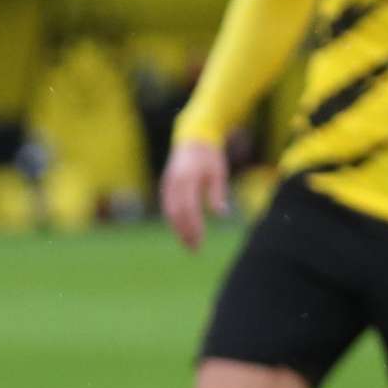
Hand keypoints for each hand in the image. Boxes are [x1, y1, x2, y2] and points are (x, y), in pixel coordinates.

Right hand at [160, 135, 230, 249]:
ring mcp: (168, 183)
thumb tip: (221, 214)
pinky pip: (167, 206)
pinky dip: (173, 220)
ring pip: (169, 211)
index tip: (200, 242)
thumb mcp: (218, 173)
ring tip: (188, 244)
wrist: (194, 138)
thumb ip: (217, 193)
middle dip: (184, 233)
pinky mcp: (166, 185)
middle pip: (176, 213)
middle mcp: (175, 182)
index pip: (189, 209)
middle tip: (194, 249)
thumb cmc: (210, 157)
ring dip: (178, 229)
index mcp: (188, 179)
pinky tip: (181, 231)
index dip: (193, 227)